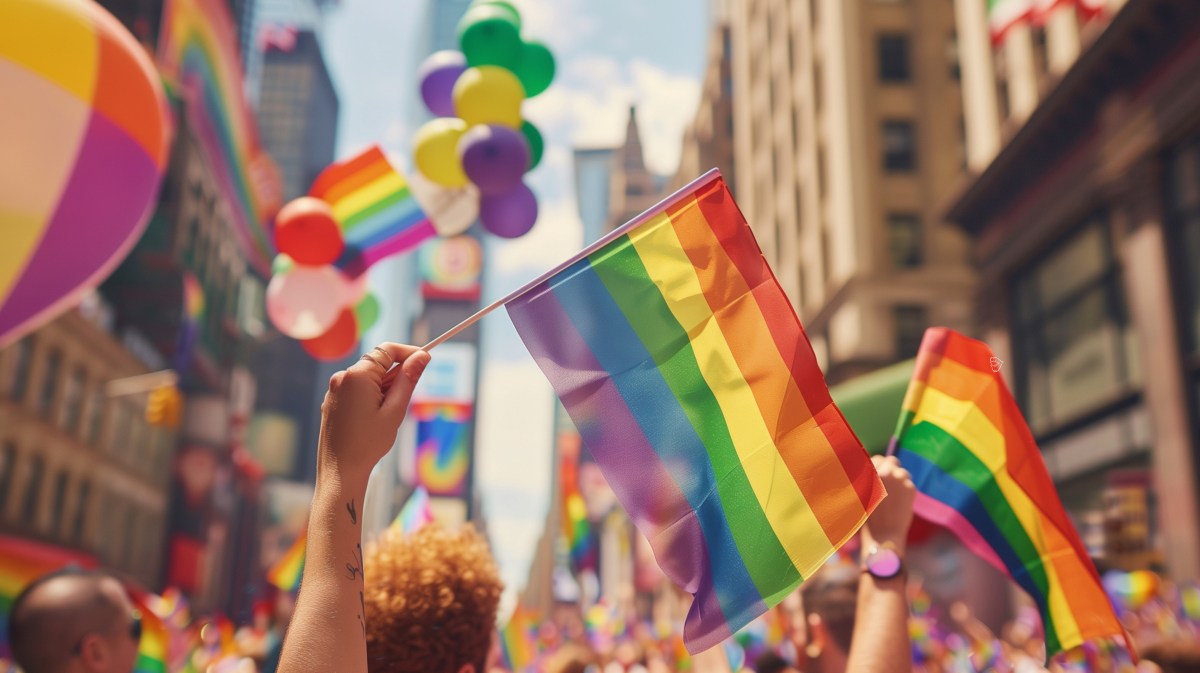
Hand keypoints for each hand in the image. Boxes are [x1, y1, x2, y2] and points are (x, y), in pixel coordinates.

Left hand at [317, 343, 429, 482]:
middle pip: (377, 364)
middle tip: (405, 401)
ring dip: (384, 389)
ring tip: (387, 417)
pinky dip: (370, 396)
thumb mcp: (395, 410)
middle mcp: (342, 378)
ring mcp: (334, 390)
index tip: (425, 360)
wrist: (339, 472)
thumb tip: (422, 356)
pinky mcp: (332, 402)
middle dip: (396, 376)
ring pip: (367, 378)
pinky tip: (373, 421)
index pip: (387, 350)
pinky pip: (356, 389)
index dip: (409, 352)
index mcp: (357, 376)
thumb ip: (408, 380)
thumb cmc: (368, 444)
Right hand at [863, 455, 915, 553]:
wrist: (883, 535)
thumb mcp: (861, 494)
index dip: (879, 465)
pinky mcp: (911, 487)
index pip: (878, 458)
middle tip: (889, 481)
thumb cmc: (868, 517)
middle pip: (892, 461)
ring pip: (903, 472)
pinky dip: (906, 490)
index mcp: (870, 473)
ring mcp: (899, 479)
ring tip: (894, 494)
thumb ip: (868, 478)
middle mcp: (885, 472)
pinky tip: (900, 502)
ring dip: (899, 479)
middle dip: (891, 468)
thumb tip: (878, 467)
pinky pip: (909, 483)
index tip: (880, 473)